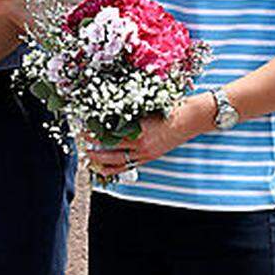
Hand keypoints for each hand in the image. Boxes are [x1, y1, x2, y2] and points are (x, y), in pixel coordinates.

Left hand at [85, 94, 213, 178]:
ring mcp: (146, 154)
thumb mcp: (150, 105)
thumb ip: (131, 110)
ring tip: (88, 158)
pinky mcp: (150, 157)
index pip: (111, 134)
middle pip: (111, 150)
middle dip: (94, 148)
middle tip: (80, 143)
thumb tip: (110, 108)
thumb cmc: (173, 107)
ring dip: (101, 161)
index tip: (84, 127)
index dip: (96, 133)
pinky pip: (129, 166)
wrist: (193, 118)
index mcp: (141, 130)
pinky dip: (115, 169)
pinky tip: (104, 169)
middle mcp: (142, 145)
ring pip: (118, 162)